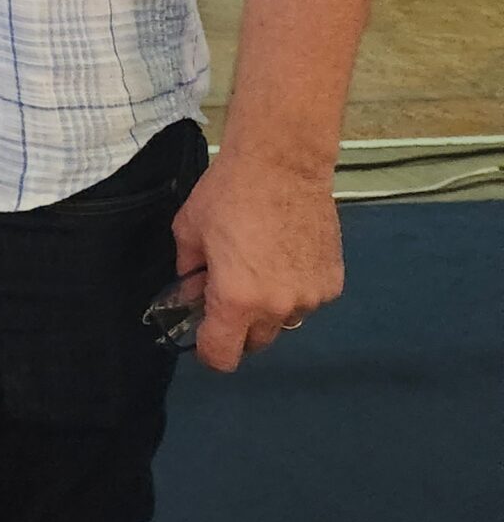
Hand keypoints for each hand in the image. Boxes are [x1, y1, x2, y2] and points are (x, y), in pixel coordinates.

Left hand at [170, 145, 343, 372]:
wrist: (282, 164)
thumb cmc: (227, 194)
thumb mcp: (189, 231)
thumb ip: (188, 273)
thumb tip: (190, 296)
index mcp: (237, 300)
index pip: (223, 357)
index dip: (209, 350)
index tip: (203, 331)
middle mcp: (278, 309)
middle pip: (256, 342)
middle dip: (239, 326)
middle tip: (229, 290)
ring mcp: (311, 298)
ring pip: (284, 321)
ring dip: (270, 307)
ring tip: (262, 265)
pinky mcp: (334, 283)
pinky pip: (308, 300)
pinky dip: (295, 287)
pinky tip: (287, 254)